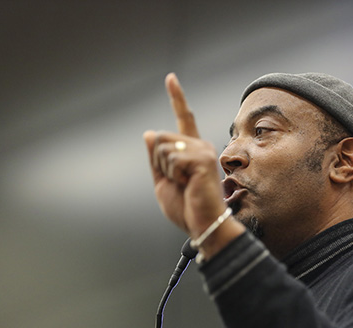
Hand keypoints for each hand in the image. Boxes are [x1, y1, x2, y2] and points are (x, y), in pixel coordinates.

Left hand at [143, 73, 243, 256]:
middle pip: (161, 137)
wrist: (202, 224)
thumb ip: (157, 158)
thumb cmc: (186, 208)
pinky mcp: (202, 159)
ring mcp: (202, 151)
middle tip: (177, 182)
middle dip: (159, 162)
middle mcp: (199, 146)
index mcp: (191, 150)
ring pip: (163, 146)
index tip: (170, 78)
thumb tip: (150, 133)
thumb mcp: (163, 181)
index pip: (183, 119)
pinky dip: (172, 174)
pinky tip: (187, 183)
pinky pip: (171, 157)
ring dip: (165, 168)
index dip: (177, 98)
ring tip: (183, 183)